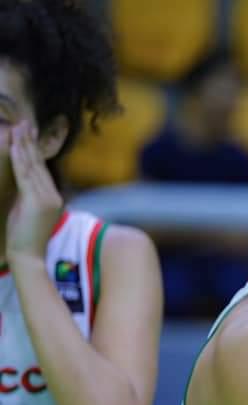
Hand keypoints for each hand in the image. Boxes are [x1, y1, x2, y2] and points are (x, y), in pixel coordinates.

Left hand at [7, 122, 63, 259]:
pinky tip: (13, 145)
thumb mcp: (29, 214)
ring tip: (18, 128)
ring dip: (23, 145)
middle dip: (30, 143)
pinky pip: (25, 174)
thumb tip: (24, 187)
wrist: (29, 256)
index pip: (42, 170)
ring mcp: (46, 198)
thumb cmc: (25, 239)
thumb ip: (30, 198)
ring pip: (32, 166)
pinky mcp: (35, 201)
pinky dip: (18, 158)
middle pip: (39, 164)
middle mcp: (53, 195)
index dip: (34, 152)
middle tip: (24, 124)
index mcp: (53, 198)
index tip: (28, 136)